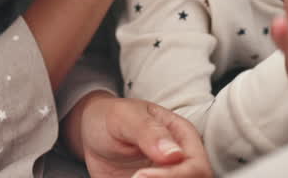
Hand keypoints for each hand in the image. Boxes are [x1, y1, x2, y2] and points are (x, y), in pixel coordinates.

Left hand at [64, 92, 211, 177]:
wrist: (91, 130)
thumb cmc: (111, 117)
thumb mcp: (125, 117)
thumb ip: (148, 131)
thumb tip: (174, 154)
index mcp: (182, 136)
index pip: (196, 167)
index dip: (173, 176)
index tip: (140, 176)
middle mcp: (180, 159)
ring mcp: (167, 174)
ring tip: (128, 176)